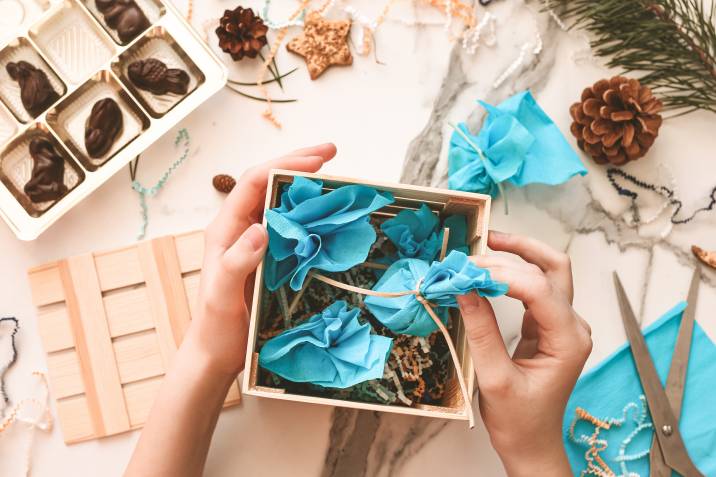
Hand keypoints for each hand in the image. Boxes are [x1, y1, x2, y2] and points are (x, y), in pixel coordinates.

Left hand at [186, 143, 336, 377]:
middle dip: (299, 164)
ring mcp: (257, 242)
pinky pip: (292, 227)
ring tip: (336, 177)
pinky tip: (329, 214)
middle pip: (270, 184)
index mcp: (226, 229)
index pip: (254, 183)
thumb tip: (261, 228)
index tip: (315, 159)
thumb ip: (236, 262)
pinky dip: (311, 214)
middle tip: (331, 153)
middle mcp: (241, 229)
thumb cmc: (215, 325)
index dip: (284, 165)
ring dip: (308, 187)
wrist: (217, 352)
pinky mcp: (270, 258)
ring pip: (283, 203)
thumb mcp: (221, 295)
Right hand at [458, 231, 591, 476]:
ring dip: (518, 255)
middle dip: (517, 252)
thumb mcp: (495, 379)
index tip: (468, 272)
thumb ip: (482, 332)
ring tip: (486, 245)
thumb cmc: (518, 421)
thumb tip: (465, 290)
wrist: (532, 444)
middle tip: (479, 247)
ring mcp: (562, 324)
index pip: (539, 289)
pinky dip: (512, 275)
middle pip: (553, 269)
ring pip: (547, 273)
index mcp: (568, 340)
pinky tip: (489, 271)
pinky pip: (534, 289)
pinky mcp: (547, 326)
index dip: (503, 275)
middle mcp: (572, 326)